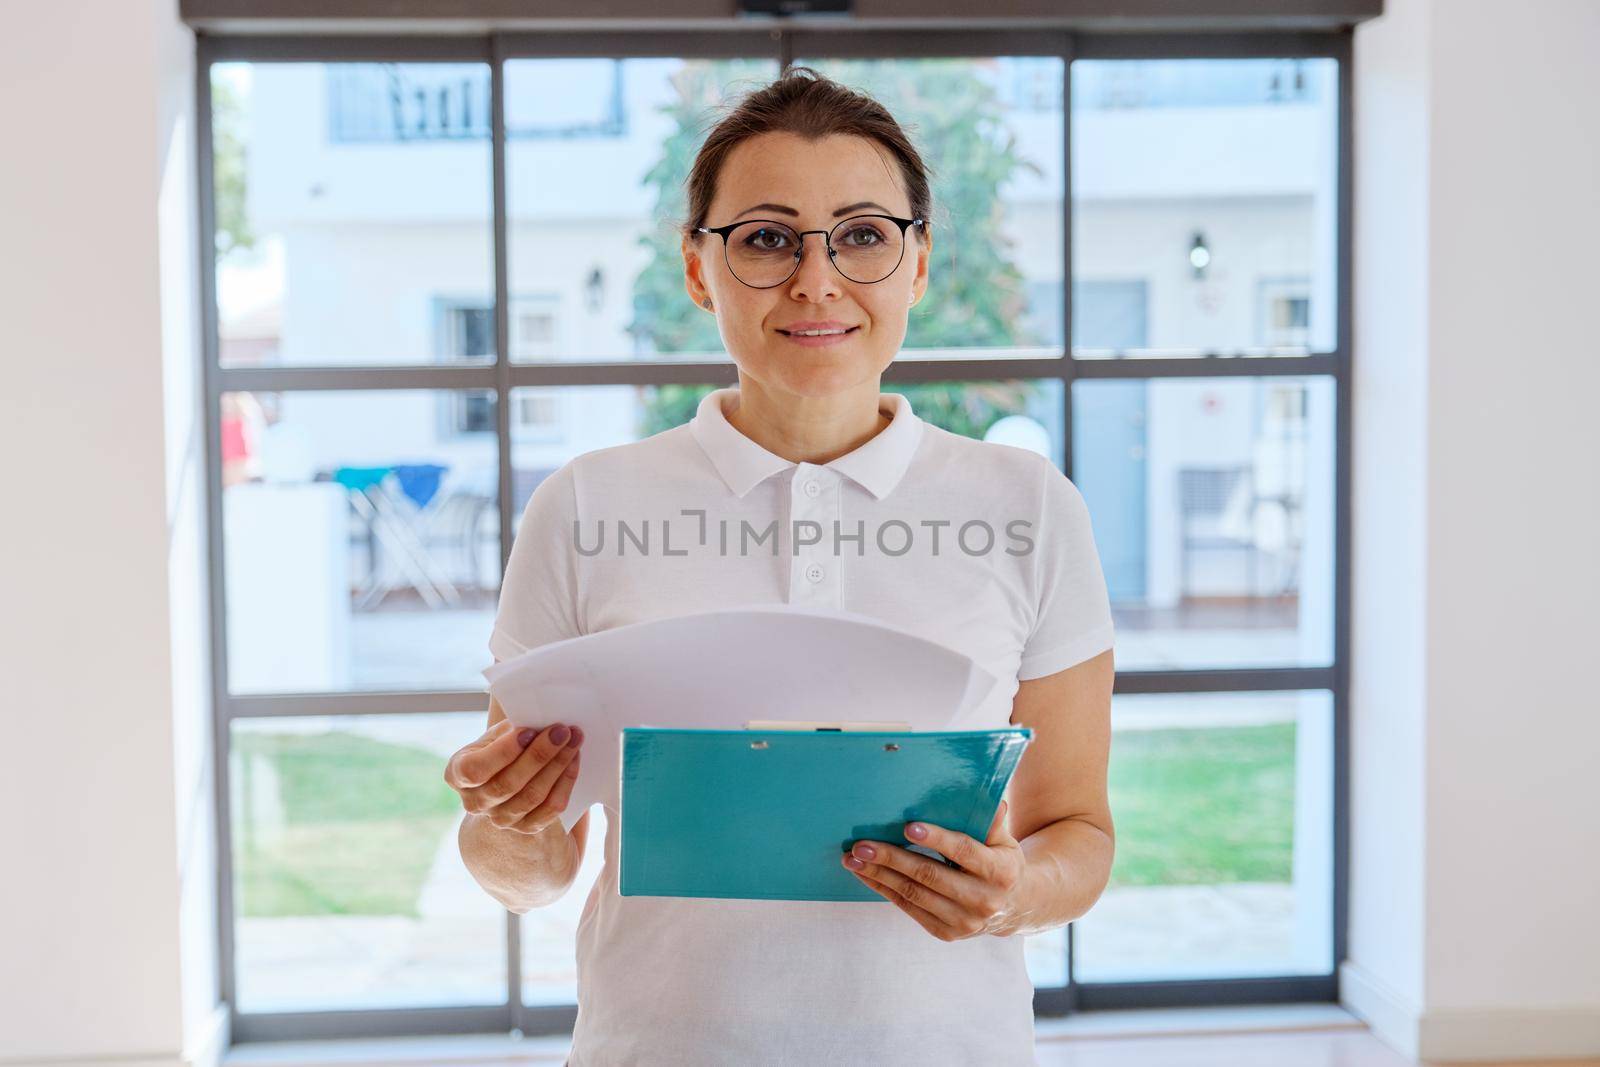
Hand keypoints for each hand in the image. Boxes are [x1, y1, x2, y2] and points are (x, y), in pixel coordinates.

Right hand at [443, 718, 583, 834]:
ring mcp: (500, 819)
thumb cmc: (502, 747)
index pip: (476, 770)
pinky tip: (574, 760)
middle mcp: (475, 802)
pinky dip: (565, 783)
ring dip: (557, 765)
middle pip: (509, 784)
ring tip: (574, 740)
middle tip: (562, 731)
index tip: (529, 731)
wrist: (510, 775)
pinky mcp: (526, 827)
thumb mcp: (496, 735)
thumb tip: (538, 719)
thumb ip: (510, 729)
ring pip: (533, 796)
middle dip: (539, 754)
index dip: (503, 752)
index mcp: (457, 774)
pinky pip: (550, 809)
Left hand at [842, 799, 1023, 940]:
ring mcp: (964, 922)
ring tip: (852, 859)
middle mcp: (983, 900)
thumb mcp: (1004, 840)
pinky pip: (909, 908)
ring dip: (879, 875)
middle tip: (861, 845)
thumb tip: (992, 800)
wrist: (1015, 907)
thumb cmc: (1002, 861)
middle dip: (892, 858)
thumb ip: (992, 821)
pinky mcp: (946, 933)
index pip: (964, 852)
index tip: (909, 826)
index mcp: (1000, 872)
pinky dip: (884, 890)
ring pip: (914, 894)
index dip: (937, 839)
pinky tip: (866, 874)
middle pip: (929, 876)